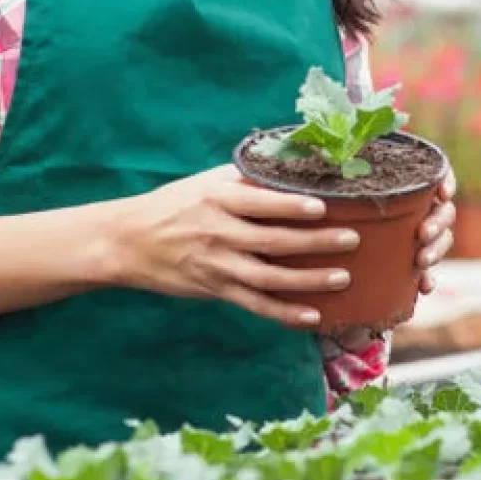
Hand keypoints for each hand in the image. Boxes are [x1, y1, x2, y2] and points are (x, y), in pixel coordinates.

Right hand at [101, 164, 356, 329]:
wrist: (129, 241)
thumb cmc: (176, 203)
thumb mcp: (207, 181)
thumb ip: (248, 177)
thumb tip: (294, 163)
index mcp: (218, 200)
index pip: (260, 204)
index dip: (291, 207)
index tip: (323, 206)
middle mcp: (220, 233)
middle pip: (273, 241)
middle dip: (315, 242)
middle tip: (351, 239)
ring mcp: (218, 265)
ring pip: (269, 277)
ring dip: (308, 280)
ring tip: (343, 278)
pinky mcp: (215, 289)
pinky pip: (255, 304)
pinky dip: (283, 312)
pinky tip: (312, 316)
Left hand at [326, 166, 455, 354]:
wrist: (328, 243)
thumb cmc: (335, 196)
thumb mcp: (342, 176)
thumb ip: (352, 157)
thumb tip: (351, 136)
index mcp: (409, 183)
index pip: (440, 175)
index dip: (447, 181)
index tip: (443, 192)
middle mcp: (420, 208)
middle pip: (444, 210)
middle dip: (438, 222)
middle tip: (422, 234)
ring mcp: (418, 236)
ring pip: (442, 239)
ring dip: (437, 250)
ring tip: (420, 261)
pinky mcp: (410, 262)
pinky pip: (428, 271)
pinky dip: (428, 278)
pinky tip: (424, 287)